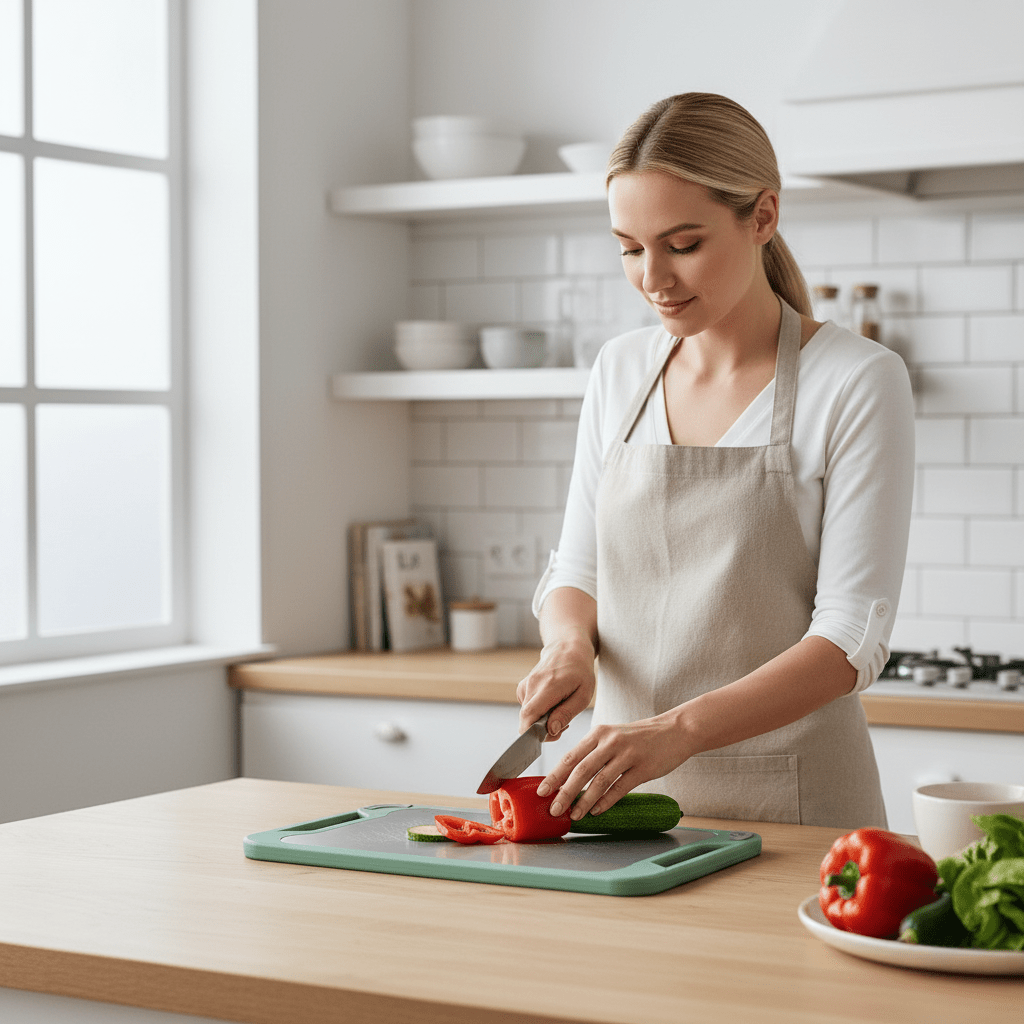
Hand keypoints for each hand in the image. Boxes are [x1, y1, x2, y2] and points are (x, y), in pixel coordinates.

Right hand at [516, 632, 595, 739]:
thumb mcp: (583, 694)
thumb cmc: (580, 672)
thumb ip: (566, 713)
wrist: (568, 648)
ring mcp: (526, 684)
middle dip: (542, 730)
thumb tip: (550, 730)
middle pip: (526, 718)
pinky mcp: (523, 687)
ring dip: (541, 721)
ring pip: (527, 715)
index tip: (547, 737)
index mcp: (549, 686)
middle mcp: (533, 684)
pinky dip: (538, 713)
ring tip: (560, 712)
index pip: (529, 714)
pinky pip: (527, 708)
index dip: (532, 732)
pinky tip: (551, 705)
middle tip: (562, 726)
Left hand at [536, 712, 692, 818]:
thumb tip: (570, 777)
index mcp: (599, 733)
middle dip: (564, 791)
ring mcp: (627, 754)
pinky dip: (606, 801)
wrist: (675, 730)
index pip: (570, 756)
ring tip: (574, 815)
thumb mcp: (613, 736)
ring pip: (599, 780)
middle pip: (581, 769)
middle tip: (553, 808)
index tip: (542, 790)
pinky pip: (620, 787)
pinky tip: (597, 811)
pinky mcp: (643, 768)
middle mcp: (610, 742)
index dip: (555, 775)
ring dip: (584, 800)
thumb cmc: (640, 737)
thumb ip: (594, 752)